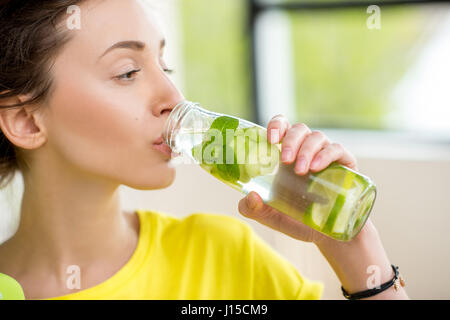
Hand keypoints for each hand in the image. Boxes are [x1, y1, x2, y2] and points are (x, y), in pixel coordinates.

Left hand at [238, 114, 357, 243]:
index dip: (276, 126)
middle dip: (291, 141)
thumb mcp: (270, 217)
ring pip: (316, 137)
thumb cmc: (297, 220)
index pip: (282, 127)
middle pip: (298, 129)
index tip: (271, 139)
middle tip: (285, 160)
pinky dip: (326, 154)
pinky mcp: (344, 164)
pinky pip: (336, 149)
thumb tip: (249, 196)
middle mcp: (305, 150)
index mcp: (286, 156)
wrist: (327, 236)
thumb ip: (253, 209)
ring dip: (306, 150)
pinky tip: (317, 167)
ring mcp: (325, 155)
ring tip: (301, 170)